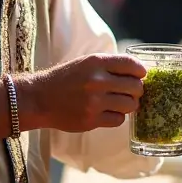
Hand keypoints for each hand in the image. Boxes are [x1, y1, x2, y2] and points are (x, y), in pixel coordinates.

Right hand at [17, 53, 143, 132]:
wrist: (40, 98)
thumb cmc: (66, 79)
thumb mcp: (86, 63)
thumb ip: (110, 65)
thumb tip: (139, 72)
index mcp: (97, 62)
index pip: (132, 64)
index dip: (141, 71)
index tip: (141, 75)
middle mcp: (97, 80)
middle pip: (136, 87)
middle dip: (137, 90)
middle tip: (131, 92)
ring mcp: (95, 102)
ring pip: (130, 105)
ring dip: (129, 105)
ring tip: (120, 102)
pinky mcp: (91, 120)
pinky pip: (118, 120)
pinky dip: (117, 117)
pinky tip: (108, 112)